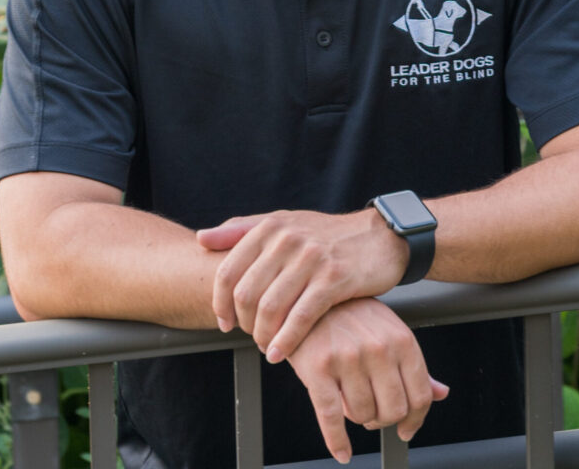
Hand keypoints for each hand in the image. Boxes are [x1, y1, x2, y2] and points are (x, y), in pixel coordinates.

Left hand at [196, 209, 408, 361]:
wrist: (378, 237)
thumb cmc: (325, 235)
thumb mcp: (283, 224)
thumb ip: (241, 230)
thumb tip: (201, 238)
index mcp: (269, 227)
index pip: (228, 271)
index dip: (219, 303)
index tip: (224, 323)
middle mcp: (286, 239)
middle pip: (246, 294)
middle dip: (243, 324)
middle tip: (250, 338)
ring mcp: (310, 258)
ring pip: (271, 308)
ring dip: (263, 337)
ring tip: (267, 348)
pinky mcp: (334, 279)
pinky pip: (301, 317)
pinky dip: (286, 341)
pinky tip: (281, 354)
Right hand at [286, 298, 448, 464]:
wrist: (307, 297)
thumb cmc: (351, 314)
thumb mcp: (388, 330)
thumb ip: (413, 365)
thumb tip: (442, 393)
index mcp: (401, 339)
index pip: (420, 396)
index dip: (414, 421)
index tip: (406, 429)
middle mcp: (378, 348)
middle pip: (393, 411)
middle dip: (383, 420)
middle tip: (371, 412)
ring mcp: (348, 357)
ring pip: (363, 414)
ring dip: (357, 417)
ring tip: (348, 398)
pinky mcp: (318, 367)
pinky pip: (331, 417)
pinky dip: (337, 441)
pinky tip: (342, 451)